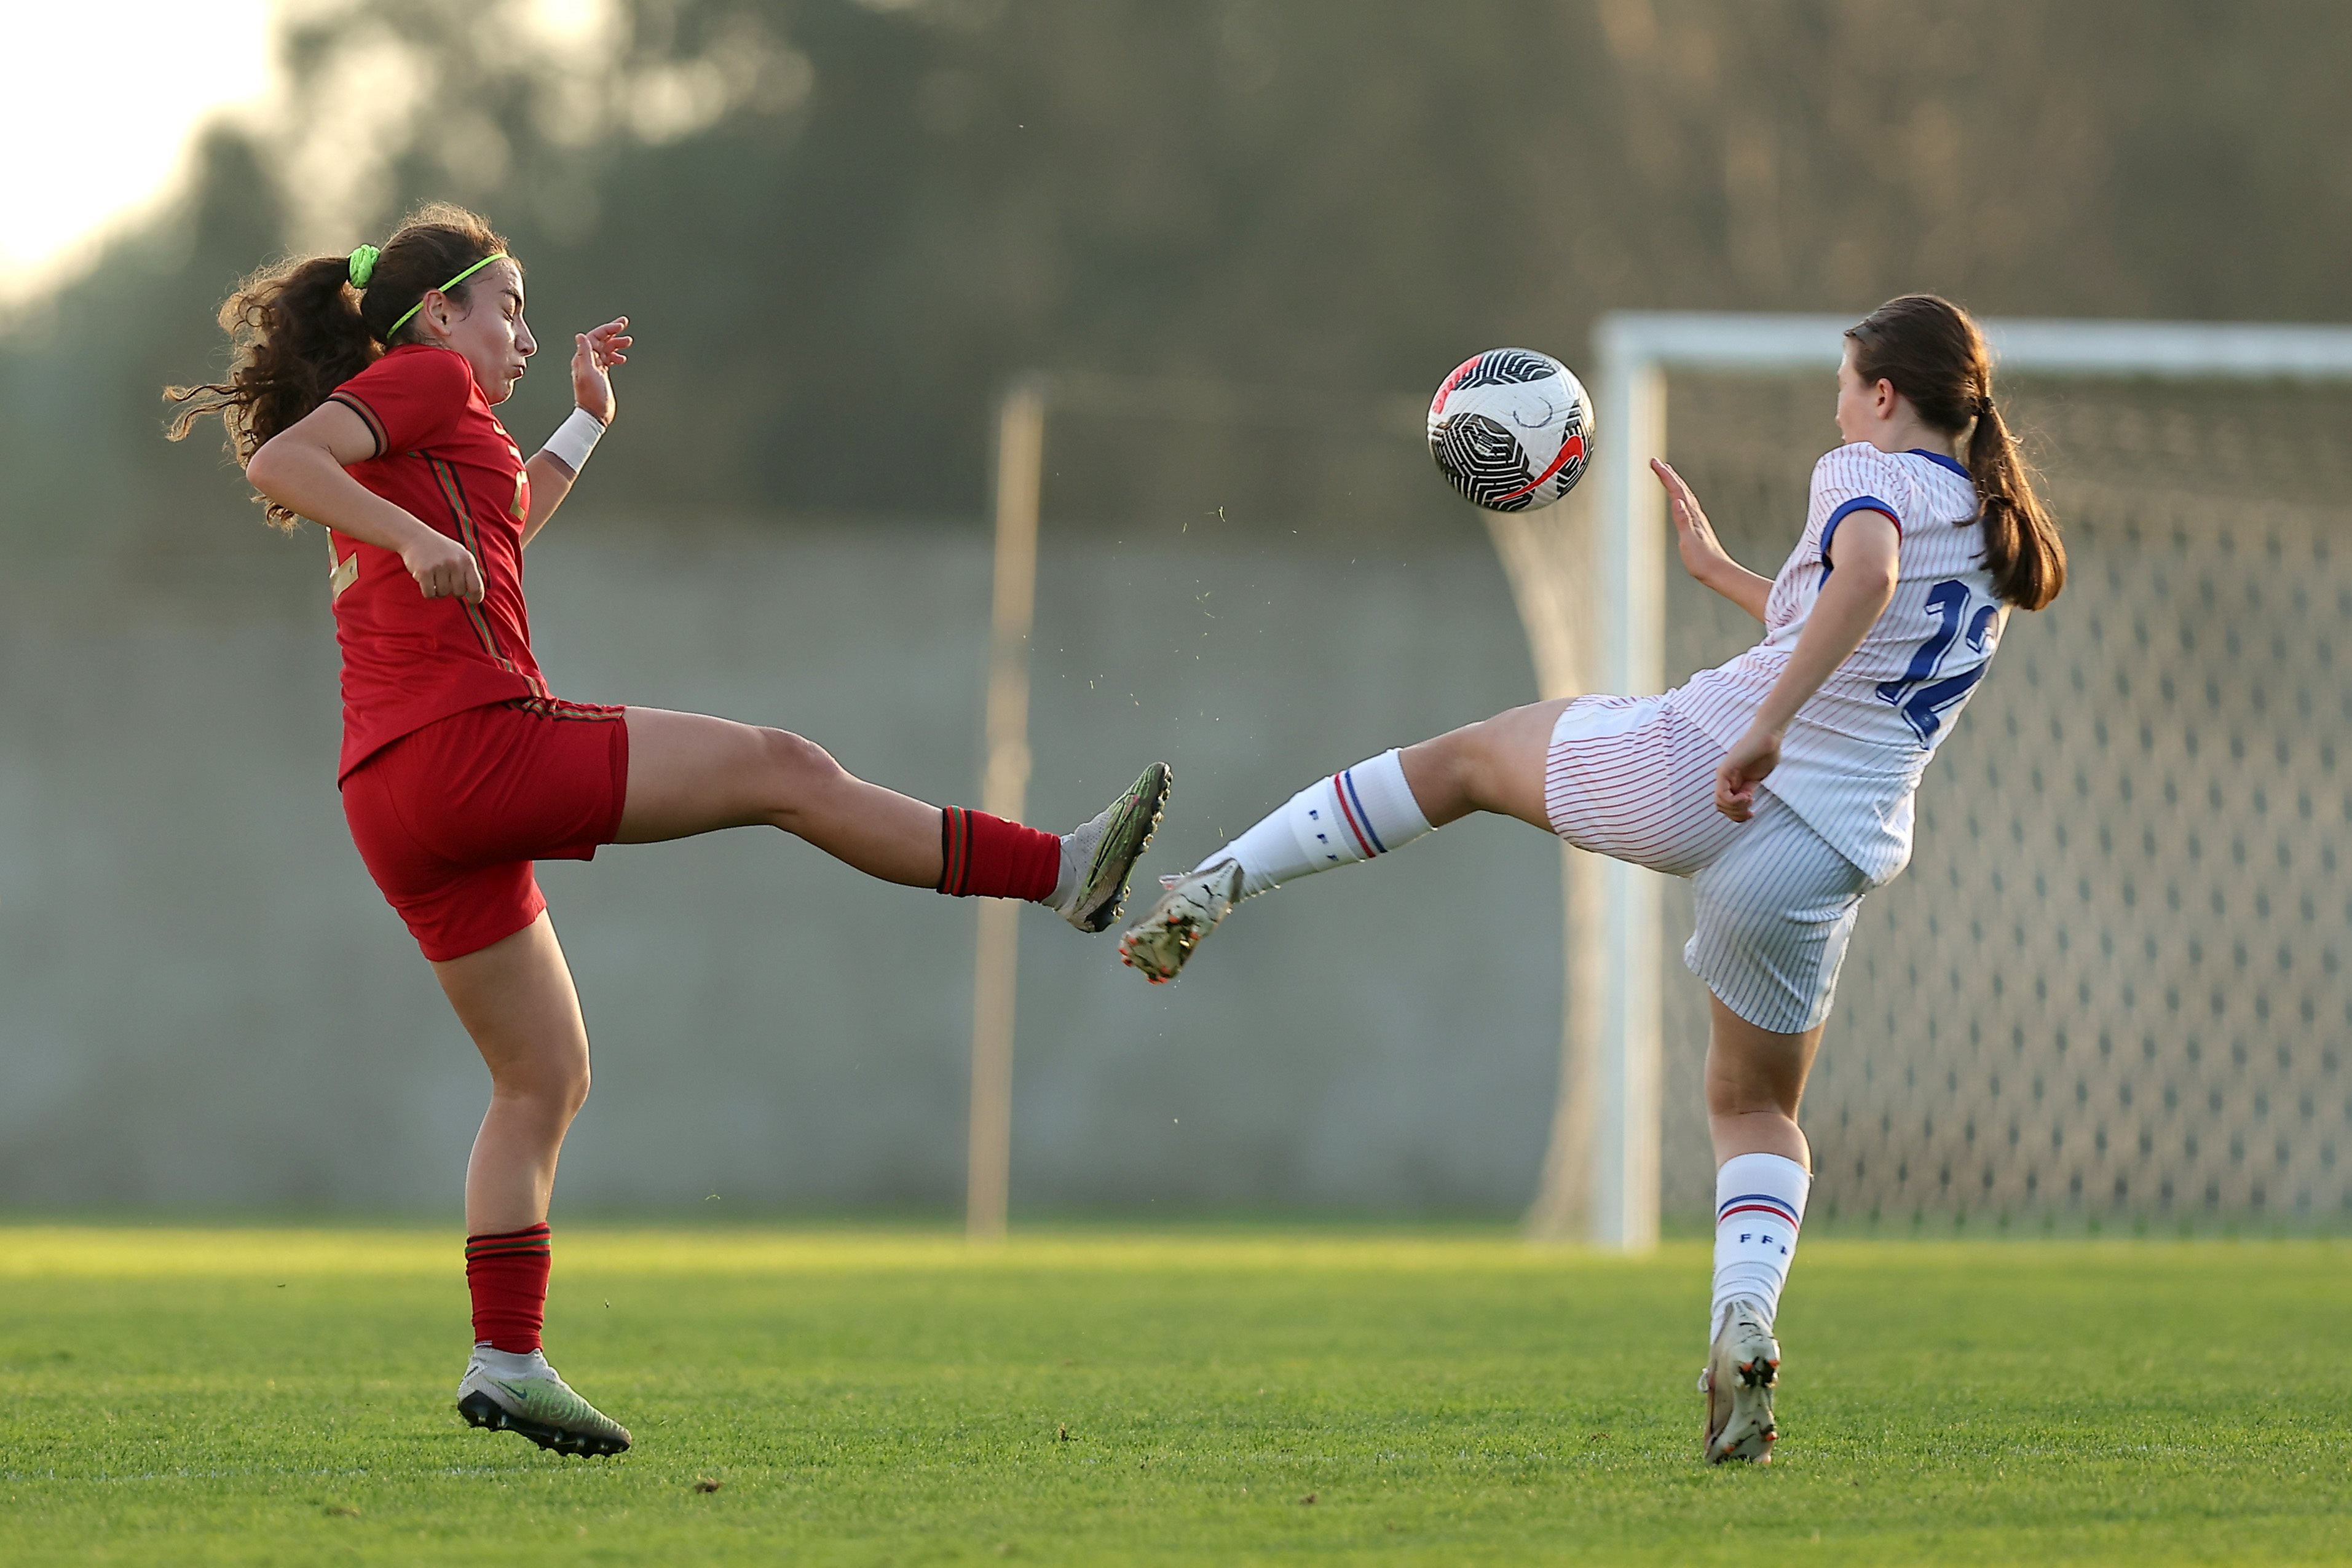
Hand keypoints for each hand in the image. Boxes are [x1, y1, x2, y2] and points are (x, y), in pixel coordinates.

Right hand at [403, 528, 485, 603]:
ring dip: (438, 590)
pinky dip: (427, 592)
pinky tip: (425, 581)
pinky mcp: (424, 571)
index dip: (476, 597)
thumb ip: (468, 571)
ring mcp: (440, 567)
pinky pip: (429, 594)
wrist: (415, 536)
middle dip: (451, 591)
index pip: (477, 586)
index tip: (472, 601)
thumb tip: (476, 594)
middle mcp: (455, 563)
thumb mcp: (459, 554)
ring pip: (443, 594)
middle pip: (458, 592)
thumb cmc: (439, 549)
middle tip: (444, 581)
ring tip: (433, 577)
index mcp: (467, 559)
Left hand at [570, 316, 630, 424]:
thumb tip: (580, 336)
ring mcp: (595, 368)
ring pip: (606, 349)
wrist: (595, 414)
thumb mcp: (588, 373)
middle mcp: (588, 361)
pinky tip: (622, 358)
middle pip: (601, 341)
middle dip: (613, 332)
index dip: (607, 329)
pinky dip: (616, 356)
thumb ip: (584, 354)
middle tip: (624, 325)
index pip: (594, 337)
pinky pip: (609, 359)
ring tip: (628, 342)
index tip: (620, 326)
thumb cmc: (592, 397)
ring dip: (617, 344)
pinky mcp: (601, 375)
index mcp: (583, 358)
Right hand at [1652, 458, 1729, 582]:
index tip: (1654, 462)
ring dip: (1675, 482)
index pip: (1676, 490)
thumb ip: (1683, 521)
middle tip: (1656, 462)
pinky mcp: (1696, 527)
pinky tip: (1679, 498)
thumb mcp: (1689, 541)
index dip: (1665, 475)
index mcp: (1691, 516)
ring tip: (1667, 473)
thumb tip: (1678, 500)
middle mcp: (1695, 514)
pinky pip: (1686, 505)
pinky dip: (1680, 496)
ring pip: (1684, 495)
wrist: (1718, 572)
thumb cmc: (1702, 561)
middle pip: (1681, 489)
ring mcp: (1697, 520)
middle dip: (1668, 474)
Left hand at [1716, 724, 1780, 820]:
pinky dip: (1735, 801)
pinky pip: (1723, 795)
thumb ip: (1748, 791)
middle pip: (1721, 808)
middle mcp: (1724, 779)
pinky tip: (1747, 796)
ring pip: (1721, 804)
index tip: (1752, 813)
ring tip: (1749, 799)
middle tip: (1750, 810)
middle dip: (1737, 814)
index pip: (1726, 807)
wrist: (1769, 737)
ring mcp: (1723, 775)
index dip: (1737, 815)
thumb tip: (1745, 805)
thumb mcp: (1756, 779)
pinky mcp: (1725, 770)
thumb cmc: (1766, 754)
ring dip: (1737, 808)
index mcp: (1732, 782)